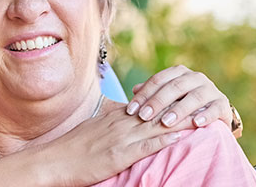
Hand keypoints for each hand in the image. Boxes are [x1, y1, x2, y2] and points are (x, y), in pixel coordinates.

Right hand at [39, 103, 191, 185]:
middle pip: (157, 111)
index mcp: (116, 117)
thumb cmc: (71, 148)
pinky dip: (163, 140)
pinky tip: (179, 136)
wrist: (53, 160)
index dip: (170, 100)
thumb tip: (126, 118)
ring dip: (179, 120)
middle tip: (202, 101)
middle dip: (181, 107)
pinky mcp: (118, 155)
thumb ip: (111, 122)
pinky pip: (145, 146)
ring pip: (156, 126)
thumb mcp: (94, 128)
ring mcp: (120, 138)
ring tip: (201, 116)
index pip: (148, 104)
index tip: (189, 95)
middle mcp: (121, 123)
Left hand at [126, 65, 233, 129]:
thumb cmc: (184, 104)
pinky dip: (206, 115)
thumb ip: (153, 93)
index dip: (144, 95)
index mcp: (179, 73)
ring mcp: (210, 90)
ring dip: (179, 109)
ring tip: (166, 122)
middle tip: (144, 116)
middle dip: (157, 102)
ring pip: (194, 97)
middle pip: (174, 87)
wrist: (214, 111)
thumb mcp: (168, 97)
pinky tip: (196, 123)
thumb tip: (135, 90)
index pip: (158, 80)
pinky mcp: (222, 104)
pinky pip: (215, 108)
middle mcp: (195, 78)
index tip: (131, 110)